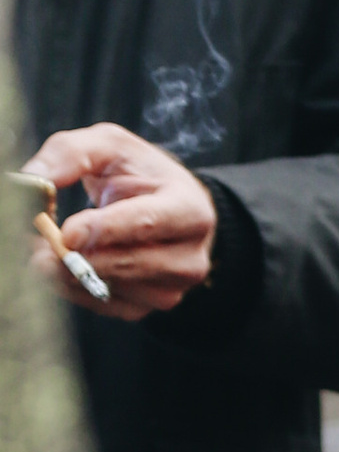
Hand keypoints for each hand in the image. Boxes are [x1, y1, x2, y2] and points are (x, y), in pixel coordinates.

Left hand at [26, 123, 217, 320]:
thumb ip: (72, 154)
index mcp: (190, 209)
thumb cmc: (138, 173)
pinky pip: (107, 304)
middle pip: (131, 263)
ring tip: (48, 250)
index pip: (147, 223)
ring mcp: (175, 287)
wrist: (166, 205)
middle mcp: (191, 256)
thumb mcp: (110, 146)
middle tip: (39, 246)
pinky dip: (77, 288)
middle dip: (80, 256)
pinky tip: (65, 266)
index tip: (68, 233)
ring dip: (73, 272)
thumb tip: (33, 178)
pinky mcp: (154, 304)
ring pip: (116, 287)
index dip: (105, 230)